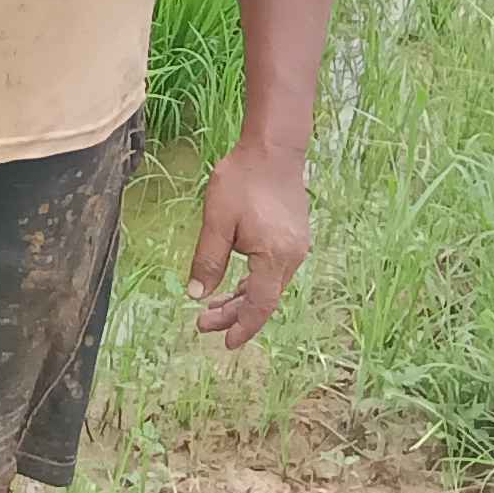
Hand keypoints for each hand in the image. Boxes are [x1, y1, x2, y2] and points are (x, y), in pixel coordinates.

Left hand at [186, 145, 308, 348]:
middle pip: (264, 300)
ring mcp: (296, 248)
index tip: (225, 343)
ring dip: (242, 300)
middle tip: (202, 324)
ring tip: (213, 310)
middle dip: (234, 316)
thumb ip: (208, 259)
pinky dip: (253, 284)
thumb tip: (197, 295)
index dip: (242, 327)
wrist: (273, 149)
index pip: (259, 306)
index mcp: (274, 257)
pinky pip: (273, 272)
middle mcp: (292, 257)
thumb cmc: (242, 179)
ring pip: (269, 287)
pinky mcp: (294, 238)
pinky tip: (234, 286)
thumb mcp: (216, 220)